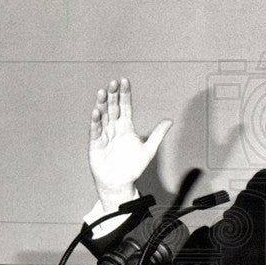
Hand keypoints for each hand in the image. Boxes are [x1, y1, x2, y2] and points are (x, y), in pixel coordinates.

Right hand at [89, 78, 172, 210]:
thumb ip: (157, 134)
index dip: (124, 94)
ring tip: (102, 92)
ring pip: (102, 116)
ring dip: (101, 104)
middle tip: (113, 82)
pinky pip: (96, 131)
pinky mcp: (96, 144)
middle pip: (113, 108)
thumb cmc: (132, 167)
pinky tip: (96, 112)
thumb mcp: (149, 149)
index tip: (124, 81)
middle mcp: (114, 128)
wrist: (120, 183)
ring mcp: (104, 135)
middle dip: (113, 95)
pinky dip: (96, 122)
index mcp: (126, 127)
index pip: (125, 106)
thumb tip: (169, 121)